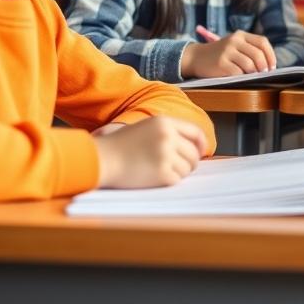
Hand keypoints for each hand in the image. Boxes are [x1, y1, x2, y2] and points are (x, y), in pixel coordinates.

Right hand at [93, 115, 207, 188]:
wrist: (102, 159)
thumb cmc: (120, 146)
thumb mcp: (146, 127)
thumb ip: (169, 132)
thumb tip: (194, 146)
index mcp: (165, 122)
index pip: (196, 132)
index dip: (201, 144)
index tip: (201, 152)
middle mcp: (168, 136)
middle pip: (194, 153)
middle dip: (190, 163)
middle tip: (179, 168)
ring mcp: (165, 154)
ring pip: (187, 168)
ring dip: (178, 173)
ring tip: (161, 171)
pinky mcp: (162, 173)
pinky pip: (177, 180)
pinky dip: (169, 181)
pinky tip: (156, 178)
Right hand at [181, 29, 276, 77]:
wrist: (196, 57)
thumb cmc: (220, 54)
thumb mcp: (234, 45)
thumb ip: (250, 49)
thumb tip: (269, 65)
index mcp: (240, 35)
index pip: (262, 42)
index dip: (271, 55)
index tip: (272, 66)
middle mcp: (234, 40)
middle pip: (258, 54)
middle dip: (264, 66)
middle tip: (264, 74)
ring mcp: (227, 51)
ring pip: (249, 64)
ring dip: (253, 73)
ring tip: (251, 76)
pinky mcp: (221, 63)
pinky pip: (238, 72)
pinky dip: (241, 77)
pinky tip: (238, 77)